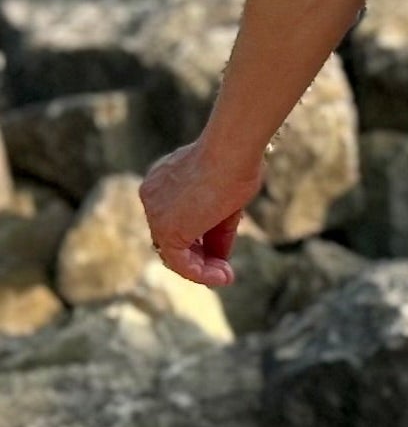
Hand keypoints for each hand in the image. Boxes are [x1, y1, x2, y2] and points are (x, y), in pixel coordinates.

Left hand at [139, 141, 263, 288]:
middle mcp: (152, 197)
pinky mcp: (166, 230)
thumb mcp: (226, 199)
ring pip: (175, 253)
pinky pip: (180, 262)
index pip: (176, 218)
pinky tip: (221, 276)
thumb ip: (217, 229)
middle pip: (174, 237)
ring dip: (201, 268)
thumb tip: (220, 259)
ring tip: (225, 276)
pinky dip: (201, 273)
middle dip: (199, 256)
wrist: (232, 150)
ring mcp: (155, 213)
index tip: (218, 250)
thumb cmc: (236, 162)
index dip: (198, 238)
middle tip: (223, 269)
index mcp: (163, 182)